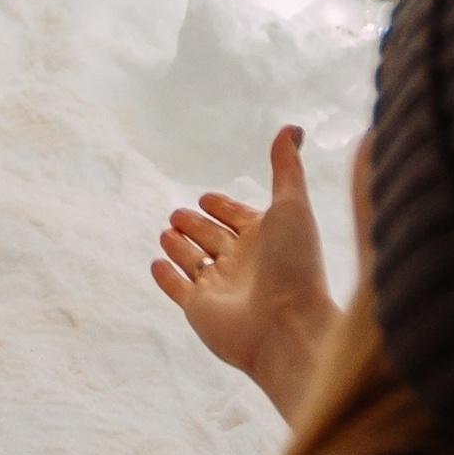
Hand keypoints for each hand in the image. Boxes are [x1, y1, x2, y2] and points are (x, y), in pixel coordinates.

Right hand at [151, 125, 337, 421]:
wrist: (287, 327)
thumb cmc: (295, 265)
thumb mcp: (292, 207)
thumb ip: (287, 169)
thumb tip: (293, 127)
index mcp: (265, 238)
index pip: (236, 216)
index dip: (222, 206)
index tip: (207, 198)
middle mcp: (242, 262)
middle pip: (212, 236)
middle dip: (195, 224)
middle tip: (178, 213)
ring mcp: (218, 287)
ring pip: (193, 260)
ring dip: (178, 245)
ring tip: (167, 232)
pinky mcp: (198, 309)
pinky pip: (177, 288)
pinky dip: (166, 276)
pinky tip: (158, 263)